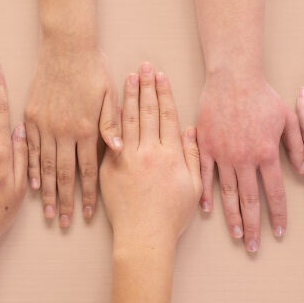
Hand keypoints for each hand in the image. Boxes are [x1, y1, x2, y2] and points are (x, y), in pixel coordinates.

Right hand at [24, 39, 120, 227]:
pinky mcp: (31, 117)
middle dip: (64, 201)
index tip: (86, 214)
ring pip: (44, 165)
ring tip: (46, 211)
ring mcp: (44, 125)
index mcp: (85, 128)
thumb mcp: (108, 95)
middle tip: (62, 222)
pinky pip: (29, 148)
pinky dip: (30, 167)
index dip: (87, 193)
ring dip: (46, 191)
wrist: (65, 46)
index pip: (87, 169)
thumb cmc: (92, 68)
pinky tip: (31, 183)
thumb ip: (111, 125)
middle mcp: (63, 130)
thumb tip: (117, 151)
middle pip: (63, 174)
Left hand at [100, 64, 201, 248]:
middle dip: (146, 86)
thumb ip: (193, 156)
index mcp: (171, 154)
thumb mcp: (192, 186)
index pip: (167, 115)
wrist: (143, 237)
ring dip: (128, 96)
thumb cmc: (171, 216)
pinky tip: (111, 104)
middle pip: (147, 111)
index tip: (161, 75)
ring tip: (128, 76)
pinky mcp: (110, 167)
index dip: (164, 93)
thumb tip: (192, 131)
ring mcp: (127, 158)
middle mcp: (148, 152)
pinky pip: (111, 138)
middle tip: (144, 66)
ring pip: (127, 120)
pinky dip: (112, 119)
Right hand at [197, 68, 303, 251]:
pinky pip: (205, 175)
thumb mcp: (288, 118)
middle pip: (249, 200)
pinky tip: (208, 210)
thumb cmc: (262, 94)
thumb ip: (298, 145)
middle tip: (254, 247)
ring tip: (236, 235)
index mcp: (266, 153)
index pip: (274, 192)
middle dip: (253, 226)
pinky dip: (206, 194)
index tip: (279, 232)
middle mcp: (244, 158)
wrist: (232, 77)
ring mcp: (222, 154)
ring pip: (227, 193)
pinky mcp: (205, 146)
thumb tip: (302, 171)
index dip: (278, 215)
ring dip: (232, 217)